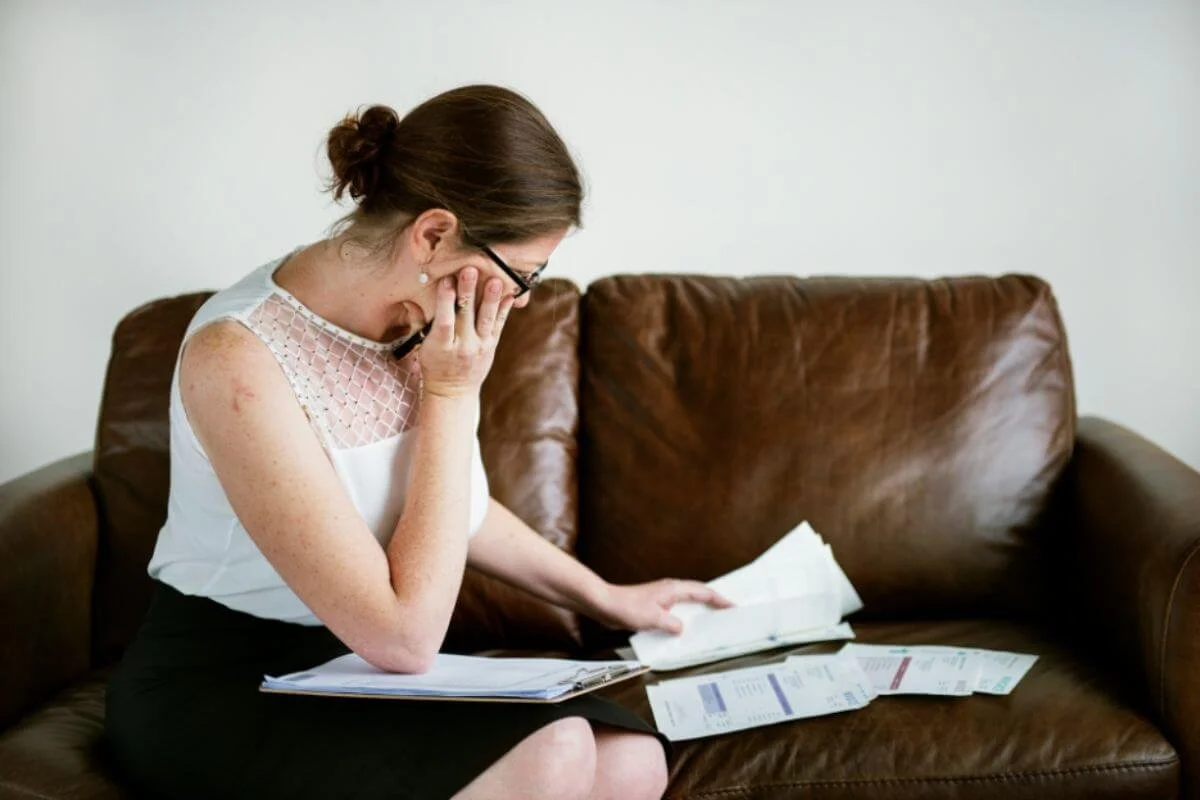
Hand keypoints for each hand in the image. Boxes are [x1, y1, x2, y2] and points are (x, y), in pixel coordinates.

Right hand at [418, 268, 513, 398]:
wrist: (454, 392)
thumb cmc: (434, 365)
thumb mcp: (422, 347)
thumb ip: (418, 323)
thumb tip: (407, 300)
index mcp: (440, 347)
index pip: (444, 322)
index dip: (445, 301)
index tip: (446, 281)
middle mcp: (462, 346)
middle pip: (465, 316)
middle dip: (468, 292)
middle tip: (471, 270)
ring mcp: (479, 347)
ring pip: (486, 320)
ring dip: (491, 299)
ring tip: (496, 280)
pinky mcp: (491, 347)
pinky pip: (499, 326)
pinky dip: (504, 310)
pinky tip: (509, 294)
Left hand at [589, 579, 734, 635]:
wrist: (605, 604)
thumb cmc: (627, 607)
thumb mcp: (654, 619)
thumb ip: (672, 625)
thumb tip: (682, 629)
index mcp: (674, 589)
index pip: (704, 592)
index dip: (720, 600)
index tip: (733, 606)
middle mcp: (671, 590)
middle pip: (699, 594)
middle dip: (714, 603)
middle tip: (728, 613)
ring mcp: (663, 598)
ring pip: (688, 603)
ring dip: (700, 610)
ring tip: (712, 623)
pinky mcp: (655, 606)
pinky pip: (676, 611)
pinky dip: (685, 617)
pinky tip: (685, 630)